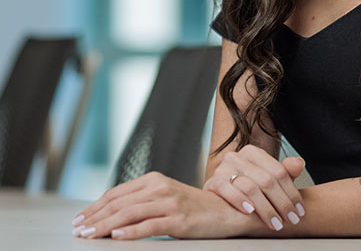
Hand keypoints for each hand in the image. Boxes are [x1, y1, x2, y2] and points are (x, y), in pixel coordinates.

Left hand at [71, 172, 254, 239]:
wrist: (225, 210)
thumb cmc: (192, 206)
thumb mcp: (165, 196)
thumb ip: (141, 200)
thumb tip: (109, 214)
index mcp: (154, 180)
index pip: (116, 193)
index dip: (94, 207)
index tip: (79, 220)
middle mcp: (160, 188)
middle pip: (119, 203)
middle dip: (94, 218)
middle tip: (78, 231)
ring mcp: (170, 203)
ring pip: (129, 214)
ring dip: (105, 226)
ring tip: (89, 235)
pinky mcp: (179, 219)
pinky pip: (149, 226)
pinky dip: (131, 232)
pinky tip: (116, 237)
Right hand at [203, 144, 306, 230]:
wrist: (219, 190)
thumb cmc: (248, 185)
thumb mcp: (268, 177)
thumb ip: (285, 171)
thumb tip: (299, 164)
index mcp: (254, 153)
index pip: (279, 172)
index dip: (292, 193)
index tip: (299, 211)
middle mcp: (238, 157)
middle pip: (267, 181)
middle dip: (282, 203)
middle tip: (290, 220)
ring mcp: (223, 168)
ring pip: (250, 187)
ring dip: (265, 208)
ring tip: (275, 223)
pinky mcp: (212, 182)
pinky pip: (226, 189)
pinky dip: (239, 200)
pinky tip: (250, 211)